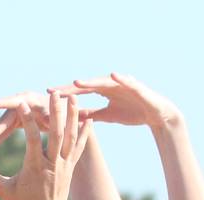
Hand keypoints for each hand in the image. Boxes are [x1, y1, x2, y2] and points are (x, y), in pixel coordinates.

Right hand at [0, 91, 91, 199]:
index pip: (32, 139)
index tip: (23, 104)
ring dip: (72, 117)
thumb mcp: (2, 190)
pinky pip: (79, 147)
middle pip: (56, 133)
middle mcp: (52, 164)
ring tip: (73, 98)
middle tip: (54, 93)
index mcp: (34, 168)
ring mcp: (64, 165)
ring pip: (70, 137)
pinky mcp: (71, 168)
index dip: (28, 120)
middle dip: (56, 111)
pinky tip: (89, 119)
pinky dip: (84, 133)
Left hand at [63, 73, 181, 129]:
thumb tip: (72, 119)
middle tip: (52, 90)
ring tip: (77, 83)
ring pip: (104, 82)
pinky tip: (112, 76)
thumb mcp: (107, 116)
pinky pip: (128, 82)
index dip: (65, 94)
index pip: (80, 93)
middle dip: (70, 88)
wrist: (156, 114)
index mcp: (103, 91)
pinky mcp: (137, 86)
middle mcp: (111, 84)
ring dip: (91, 82)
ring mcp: (124, 83)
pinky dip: (121, 78)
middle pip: (88, 85)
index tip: (47, 97)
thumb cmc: (132, 112)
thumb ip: (91, 115)